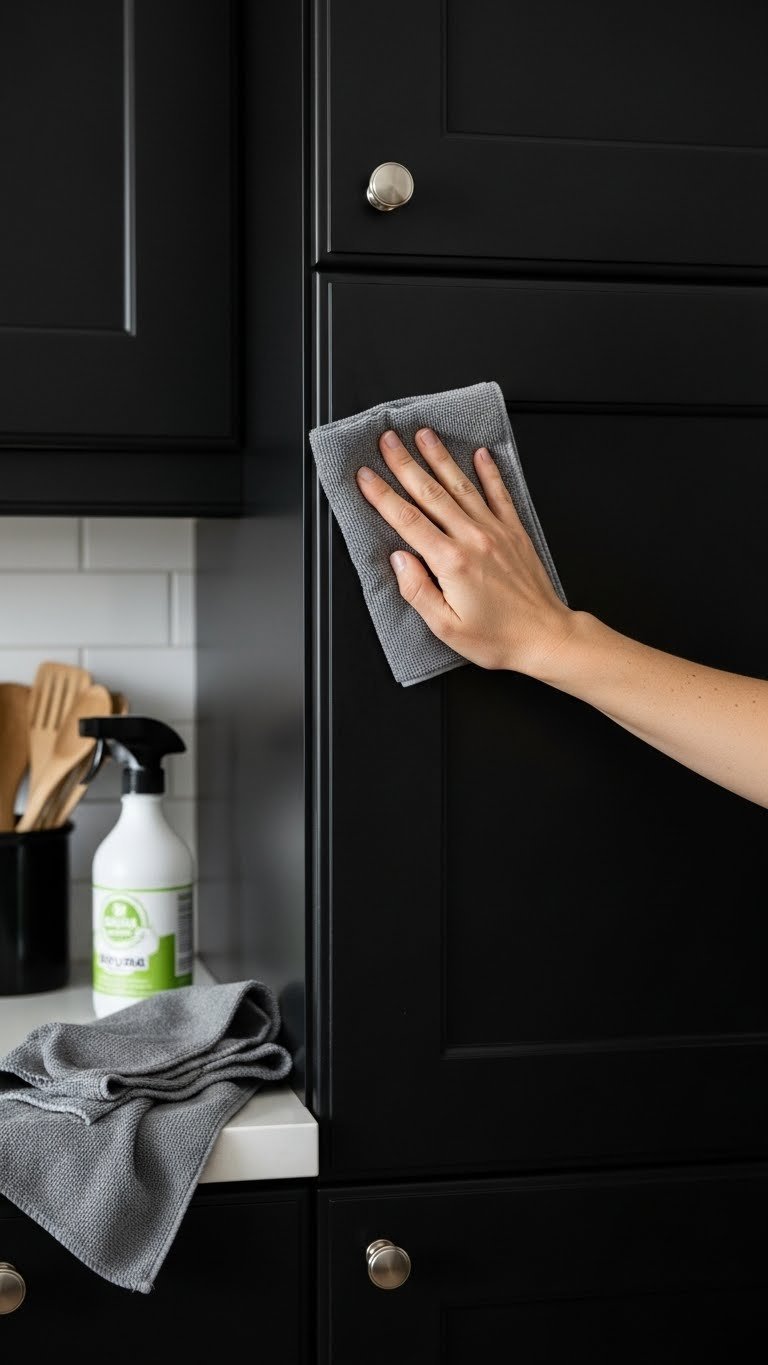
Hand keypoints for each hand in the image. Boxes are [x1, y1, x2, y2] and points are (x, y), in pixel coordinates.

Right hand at [355, 426, 575, 676]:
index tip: (365, 476)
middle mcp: (473, 538)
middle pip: (431, 493)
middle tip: (388, 441)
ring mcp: (495, 531)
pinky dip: (489, 472)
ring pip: (461, 486)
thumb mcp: (446, 627)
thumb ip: (417, 591)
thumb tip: (398, 561)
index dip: (382, 495)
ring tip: (424, 435)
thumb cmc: (498, 637)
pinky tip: (480, 454)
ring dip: (440, 457)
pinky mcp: (514, 533)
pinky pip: (499, 494)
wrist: (545, 636)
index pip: (407, 520)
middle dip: (405, 464)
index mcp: (451, 561)